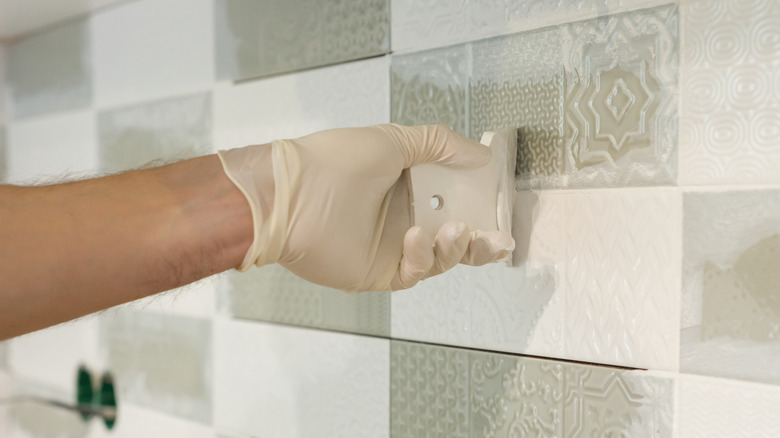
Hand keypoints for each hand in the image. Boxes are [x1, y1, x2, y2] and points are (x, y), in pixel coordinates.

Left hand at [218, 124, 514, 291]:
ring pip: (440, 259)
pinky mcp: (377, 271)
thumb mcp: (393, 140)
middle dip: (481, 241)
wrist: (290, 194)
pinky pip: (413, 271)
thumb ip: (440, 145)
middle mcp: (403, 218)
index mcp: (408, 187)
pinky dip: (422, 256)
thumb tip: (481, 154)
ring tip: (456, 230)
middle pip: (455, 238)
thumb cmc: (334, 162)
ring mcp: (391, 247)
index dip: (481, 204)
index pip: (455, 199)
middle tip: (499, 237)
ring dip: (456, 247)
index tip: (501, 201)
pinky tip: (416, 236)